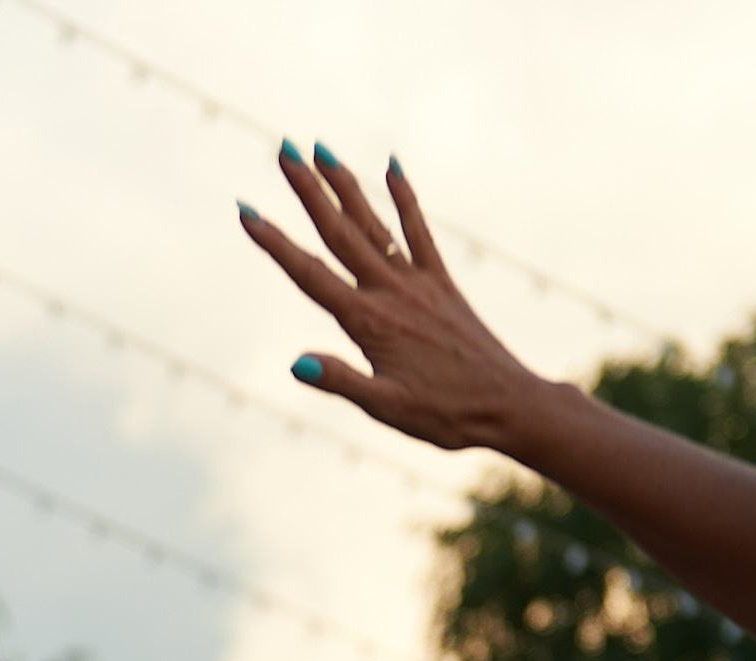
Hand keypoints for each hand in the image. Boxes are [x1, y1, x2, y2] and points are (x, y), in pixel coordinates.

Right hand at [240, 145, 544, 452]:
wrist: (508, 406)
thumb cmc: (445, 416)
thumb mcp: (387, 409)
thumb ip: (341, 382)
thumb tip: (296, 364)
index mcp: (369, 322)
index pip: (310, 275)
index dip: (274, 243)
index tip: (247, 211)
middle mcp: (392, 292)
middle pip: (339, 232)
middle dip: (308, 190)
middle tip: (283, 149)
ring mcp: (418, 283)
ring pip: (374, 224)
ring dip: (346, 185)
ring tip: (321, 150)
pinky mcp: (442, 283)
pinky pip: (419, 233)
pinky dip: (404, 199)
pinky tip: (391, 168)